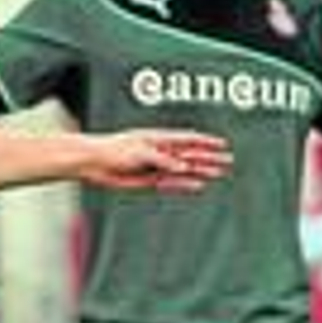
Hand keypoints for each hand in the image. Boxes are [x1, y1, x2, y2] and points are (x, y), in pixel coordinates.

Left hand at [85, 130, 231, 192]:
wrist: (94, 162)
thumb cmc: (113, 149)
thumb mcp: (140, 152)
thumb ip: (163, 159)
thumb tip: (183, 167)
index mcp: (158, 137)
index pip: (187, 138)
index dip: (205, 141)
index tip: (221, 144)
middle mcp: (159, 151)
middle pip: (189, 154)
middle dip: (208, 157)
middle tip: (226, 161)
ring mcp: (154, 165)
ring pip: (183, 169)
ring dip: (200, 171)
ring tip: (218, 173)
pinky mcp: (147, 179)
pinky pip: (170, 182)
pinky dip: (183, 184)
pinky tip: (197, 184)